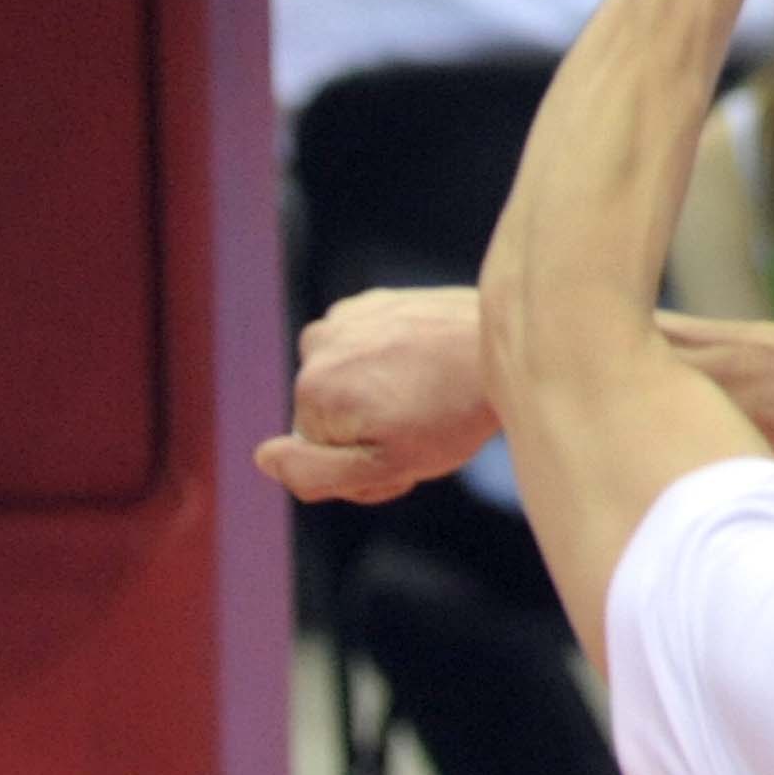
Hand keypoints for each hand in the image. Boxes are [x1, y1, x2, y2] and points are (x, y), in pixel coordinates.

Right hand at [253, 287, 496, 505]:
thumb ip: (313, 473)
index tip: (406, 458)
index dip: (362, 472)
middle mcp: (316, 345)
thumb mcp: (387, 466)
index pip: (314, 457)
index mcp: (311, 390)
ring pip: (347, 386)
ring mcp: (345, 317)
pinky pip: (366, 353)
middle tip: (426, 426)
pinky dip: (391, 365)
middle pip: (328, 419)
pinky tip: (430, 366)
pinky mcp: (373, 301)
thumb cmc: (455, 413)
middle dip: (370, 435)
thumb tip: (264, 457)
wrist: (509, 343)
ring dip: (380, 400)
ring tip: (431, 395)